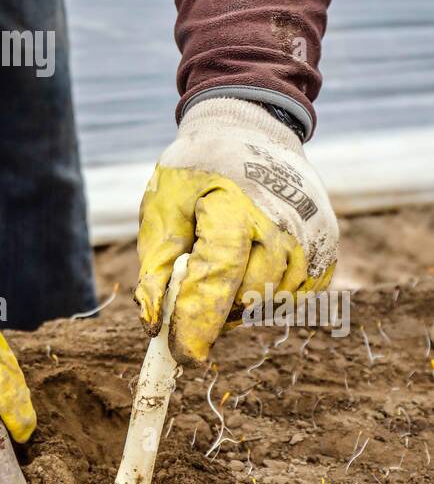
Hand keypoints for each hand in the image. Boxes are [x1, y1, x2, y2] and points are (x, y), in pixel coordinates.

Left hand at [135, 98, 337, 363]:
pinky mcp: (327, 241)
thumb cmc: (197, 172)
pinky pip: (300, 293)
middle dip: (218, 311)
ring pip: (276, 299)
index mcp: (233, 201)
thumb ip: (157, 266)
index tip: (182, 352)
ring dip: (244, 304)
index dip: (198, 318)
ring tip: (223, 271)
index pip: (220, 273)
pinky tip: (251, 269)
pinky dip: (271, 295)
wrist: (250, 130)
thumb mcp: (162, 205)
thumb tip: (156, 323)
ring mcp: (312, 229)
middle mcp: (283, 217)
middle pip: (251, 292)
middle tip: (194, 299)